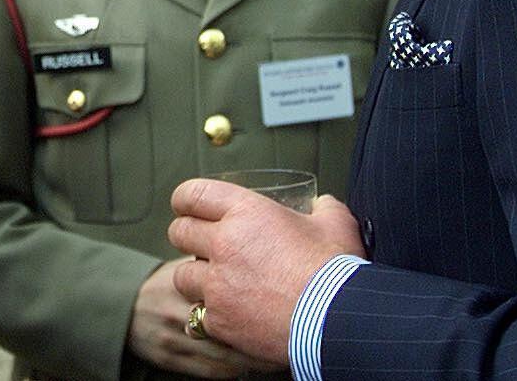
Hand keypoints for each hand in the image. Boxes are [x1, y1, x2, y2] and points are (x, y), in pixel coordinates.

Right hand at [126, 260, 279, 377]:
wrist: (120, 309)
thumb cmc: (161, 285)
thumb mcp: (181, 265)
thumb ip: (210, 264)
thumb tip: (252, 254)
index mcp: (181, 280)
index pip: (225, 290)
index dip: (259, 300)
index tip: (284, 301)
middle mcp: (177, 309)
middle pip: (230, 328)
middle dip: (264, 333)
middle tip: (292, 331)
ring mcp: (175, 338)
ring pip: (227, 355)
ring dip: (258, 357)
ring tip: (281, 352)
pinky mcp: (174, 360)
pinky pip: (215, 371)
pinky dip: (241, 369)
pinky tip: (257, 364)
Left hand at [167, 180, 363, 365]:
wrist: (337, 321)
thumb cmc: (336, 272)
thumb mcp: (336, 224)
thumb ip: (323, 208)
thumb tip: (322, 204)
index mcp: (246, 213)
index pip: (193, 195)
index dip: (185, 200)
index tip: (185, 206)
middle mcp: (224, 244)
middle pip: (179, 232)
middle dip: (187, 236)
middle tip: (200, 244)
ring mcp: (217, 285)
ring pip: (182, 276)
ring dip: (196, 279)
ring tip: (215, 283)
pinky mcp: (219, 319)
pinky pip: (198, 315)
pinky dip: (210, 315)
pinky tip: (227, 315)